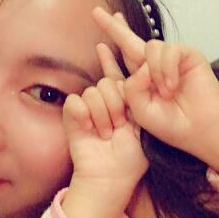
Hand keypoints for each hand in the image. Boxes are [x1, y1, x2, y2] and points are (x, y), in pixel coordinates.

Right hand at [61, 49, 146, 217]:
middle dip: (117, 105)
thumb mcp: (145, 125)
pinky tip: (91, 130)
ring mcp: (87, 108)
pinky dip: (86, 116)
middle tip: (120, 125)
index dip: (110, 58)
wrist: (112, 177)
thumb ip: (143, 96)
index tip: (106, 40)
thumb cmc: (131, 158)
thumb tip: (144, 70)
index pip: (116, 74)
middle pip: (108, 82)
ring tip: (106, 133)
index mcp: (123, 102)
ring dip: (103, 115)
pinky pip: (77, 102)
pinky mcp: (73, 115)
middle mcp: (105, 102)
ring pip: (94, 91)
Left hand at [93, 7, 218, 171]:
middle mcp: (153, 67)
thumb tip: (141, 65)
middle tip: (96, 13)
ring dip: (155, 72)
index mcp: (140, 79)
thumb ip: (131, 88)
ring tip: (165, 93)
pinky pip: (169, 50)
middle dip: (115, 28)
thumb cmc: (170, 124)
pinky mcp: (187, 55)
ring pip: (151, 47)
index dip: (112, 40)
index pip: (122, 56)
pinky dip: (167, 69)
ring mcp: (170, 60)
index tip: (98, 19)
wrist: (198, 129)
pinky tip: (172, 86)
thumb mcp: (139, 110)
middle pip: (130, 41)